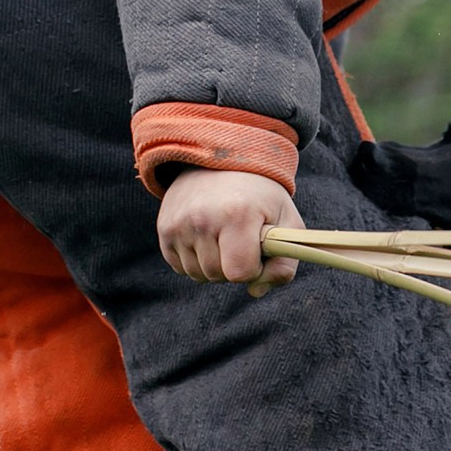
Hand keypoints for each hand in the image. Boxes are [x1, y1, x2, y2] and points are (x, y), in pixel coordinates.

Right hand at [157, 169, 301, 296]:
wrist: (223, 159)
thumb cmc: (261, 196)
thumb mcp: (287, 221)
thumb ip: (285, 262)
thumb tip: (256, 291)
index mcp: (237, 215)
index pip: (240, 273)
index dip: (254, 268)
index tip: (258, 249)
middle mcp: (202, 218)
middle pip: (218, 276)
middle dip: (234, 266)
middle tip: (241, 238)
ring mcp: (179, 224)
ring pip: (198, 274)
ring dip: (214, 264)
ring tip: (224, 235)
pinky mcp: (164, 228)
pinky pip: (181, 267)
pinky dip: (196, 259)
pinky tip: (207, 236)